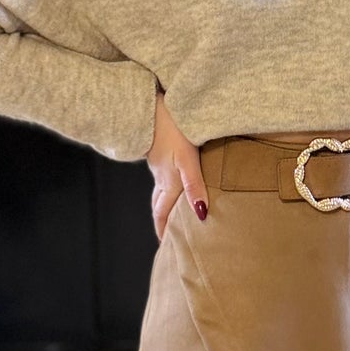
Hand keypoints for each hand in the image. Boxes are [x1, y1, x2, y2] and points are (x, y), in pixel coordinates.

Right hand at [147, 89, 208, 241]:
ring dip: (163, 203)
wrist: (149, 103)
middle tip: (167, 236)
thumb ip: (194, 185)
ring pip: (159, 189)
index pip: (163, 213)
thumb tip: (201, 215)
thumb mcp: (186, 158)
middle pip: (159, 204)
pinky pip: (161, 174)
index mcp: (168, 181)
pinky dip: (165, 184)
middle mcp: (161, 175)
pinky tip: (171, 176)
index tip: (165, 247)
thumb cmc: (171, 130)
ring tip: (170, 212)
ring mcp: (158, 162)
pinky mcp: (159, 149)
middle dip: (162, 221)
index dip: (164, 230)